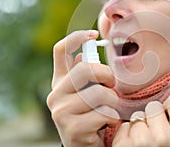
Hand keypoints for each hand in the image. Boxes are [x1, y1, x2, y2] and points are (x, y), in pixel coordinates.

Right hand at [46, 30, 119, 146]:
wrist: (85, 145)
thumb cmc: (91, 114)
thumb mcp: (87, 92)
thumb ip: (86, 76)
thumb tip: (83, 56)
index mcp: (60, 81)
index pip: (61, 50)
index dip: (77, 37)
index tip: (94, 34)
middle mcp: (55, 94)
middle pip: (85, 69)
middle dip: (107, 75)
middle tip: (112, 85)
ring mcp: (61, 111)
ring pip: (100, 93)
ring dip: (113, 102)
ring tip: (109, 109)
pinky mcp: (72, 128)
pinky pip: (105, 113)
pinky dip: (113, 117)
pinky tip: (106, 123)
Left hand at [112, 94, 169, 146]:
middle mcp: (162, 137)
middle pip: (154, 106)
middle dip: (154, 118)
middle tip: (157, 135)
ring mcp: (140, 142)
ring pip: (138, 116)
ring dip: (140, 128)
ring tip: (146, 145)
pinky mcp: (122, 146)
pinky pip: (124, 126)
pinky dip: (127, 136)